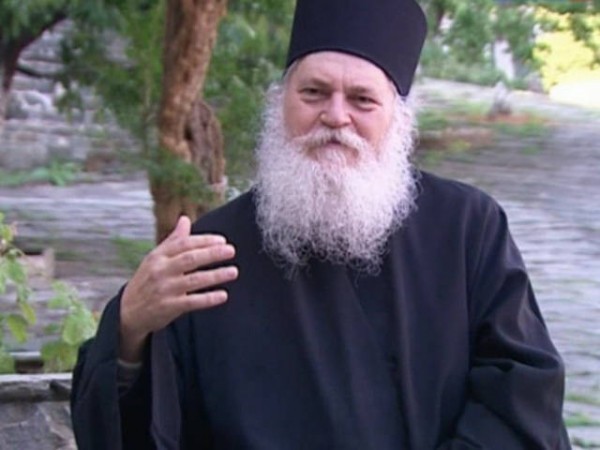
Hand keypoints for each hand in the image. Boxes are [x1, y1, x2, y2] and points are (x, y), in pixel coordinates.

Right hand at [119, 216, 237, 361]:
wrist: (128, 311)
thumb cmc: (147, 280)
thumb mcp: (155, 258)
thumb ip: (173, 240)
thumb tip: (185, 219)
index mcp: (158, 256)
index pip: (184, 244)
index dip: (204, 241)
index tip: (222, 241)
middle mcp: (161, 270)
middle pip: (190, 259)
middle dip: (212, 254)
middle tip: (231, 250)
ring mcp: (165, 289)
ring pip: (194, 280)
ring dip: (216, 275)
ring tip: (233, 271)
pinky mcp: (169, 307)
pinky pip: (193, 301)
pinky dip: (208, 298)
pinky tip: (223, 295)